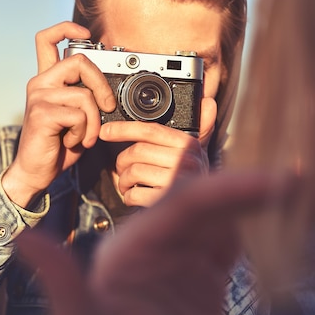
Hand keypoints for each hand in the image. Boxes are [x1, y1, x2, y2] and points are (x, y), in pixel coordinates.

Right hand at [2, 22, 116, 206]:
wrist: (37, 171)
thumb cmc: (58, 144)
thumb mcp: (76, 116)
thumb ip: (86, 97)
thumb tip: (109, 91)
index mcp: (47, 79)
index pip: (47, 39)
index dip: (67, 28)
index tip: (85, 32)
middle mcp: (40, 83)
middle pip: (78, 61)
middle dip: (101, 85)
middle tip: (107, 107)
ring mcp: (39, 97)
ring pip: (84, 96)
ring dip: (94, 122)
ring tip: (85, 136)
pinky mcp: (41, 114)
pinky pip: (78, 116)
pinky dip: (84, 132)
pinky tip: (73, 141)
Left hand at [16, 170, 301, 314]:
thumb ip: (63, 288)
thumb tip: (21, 238)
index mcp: (127, 252)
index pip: (182, 207)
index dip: (229, 190)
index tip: (276, 183)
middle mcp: (153, 246)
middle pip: (207, 204)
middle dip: (249, 189)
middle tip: (299, 177)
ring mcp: (181, 260)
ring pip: (222, 217)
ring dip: (257, 200)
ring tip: (299, 184)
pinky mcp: (203, 277)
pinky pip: (232, 241)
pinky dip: (257, 225)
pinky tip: (283, 211)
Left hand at [99, 96, 216, 205]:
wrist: (206, 212)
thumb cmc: (195, 179)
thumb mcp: (198, 152)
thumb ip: (200, 128)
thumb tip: (208, 102)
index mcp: (189, 145)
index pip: (151, 130)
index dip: (124, 129)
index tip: (106, 131)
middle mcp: (185, 161)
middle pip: (138, 151)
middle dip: (122, 161)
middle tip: (122, 168)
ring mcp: (176, 182)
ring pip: (133, 172)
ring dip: (124, 180)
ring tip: (128, 184)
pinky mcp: (165, 201)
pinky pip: (135, 194)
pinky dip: (129, 197)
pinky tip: (134, 197)